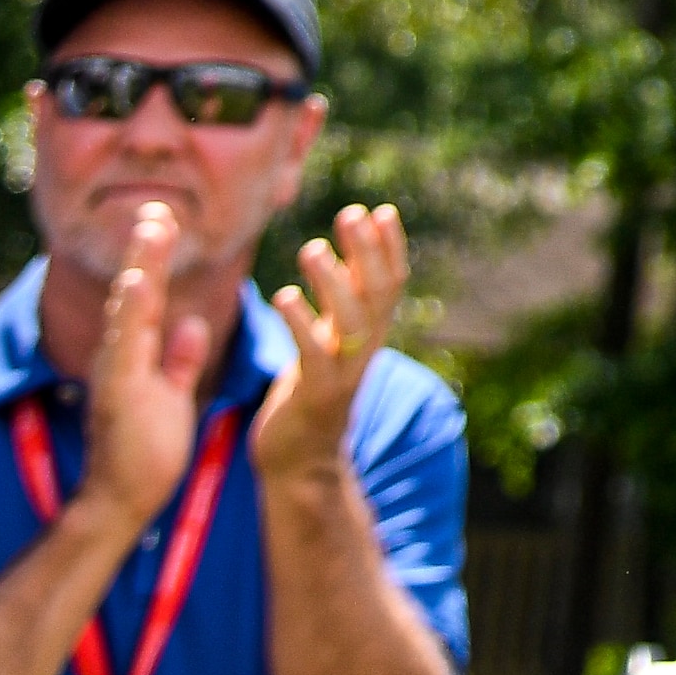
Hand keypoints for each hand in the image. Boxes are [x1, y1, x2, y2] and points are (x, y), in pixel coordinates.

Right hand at [81, 203, 218, 527]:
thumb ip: (179, 360)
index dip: (157, 260)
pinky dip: (132, 313)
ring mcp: (117, 371)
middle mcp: (122, 356)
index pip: (150, 298)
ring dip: (141, 267)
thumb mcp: (171, 396)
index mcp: (138, 355)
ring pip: (130, 310)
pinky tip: (140, 284)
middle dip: (147, 250)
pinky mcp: (118, 390)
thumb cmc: (145, 451)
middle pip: (137, 294)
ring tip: (151, 228)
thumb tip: (192, 324)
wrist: (120, 498)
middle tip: (158, 206)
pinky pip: (128, 346)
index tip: (167, 218)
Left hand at [257, 203, 406, 483]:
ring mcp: (343, 373)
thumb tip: (351, 250)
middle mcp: (364, 349)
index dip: (391, 248)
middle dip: (368, 252)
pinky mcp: (315, 394)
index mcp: (369, 334)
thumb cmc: (310, 392)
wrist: (301, 463)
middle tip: (351, 214)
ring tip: (311, 248)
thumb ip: (341, 299)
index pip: (392, 283)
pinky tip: (283, 296)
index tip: (383, 211)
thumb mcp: (332, 340)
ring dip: (333, 281)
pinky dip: (300, 322)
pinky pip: (313, 353)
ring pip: (350, 320)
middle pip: (377, 294)